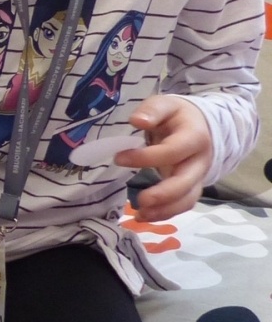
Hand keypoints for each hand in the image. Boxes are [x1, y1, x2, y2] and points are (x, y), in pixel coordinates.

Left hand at [121, 95, 211, 221]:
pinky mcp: (191, 187)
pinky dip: (166, 214)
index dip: (146, 157)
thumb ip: (153, 110)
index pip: (173, 151)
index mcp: (194, 137)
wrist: (203, 126)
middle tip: (139, 200)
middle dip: (163, 194)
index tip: (118, 158)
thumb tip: (137, 121)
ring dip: (164, 210)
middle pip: (186, 182)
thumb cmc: (177, 116)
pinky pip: (183, 205)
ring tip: (139, 215)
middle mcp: (200, 160)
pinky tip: (144, 216)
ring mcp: (198, 177)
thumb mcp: (167, 104)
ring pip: (187, 199)